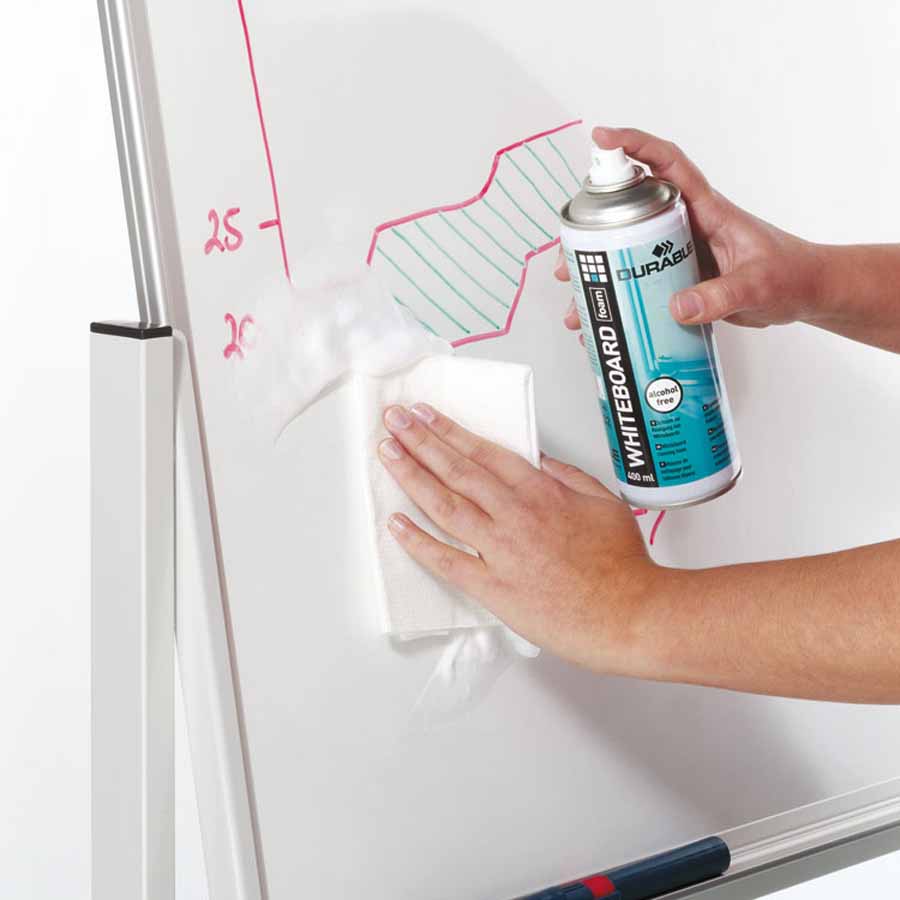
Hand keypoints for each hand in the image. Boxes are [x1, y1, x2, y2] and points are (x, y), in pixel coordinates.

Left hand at [377, 403, 657, 673]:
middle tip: (393, 421)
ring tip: (387, 454)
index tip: (424, 415)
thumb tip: (538, 459)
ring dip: (412, 476)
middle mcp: (515, 515)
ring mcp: (501, 550)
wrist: (630, 615)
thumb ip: (567, 476)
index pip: (484, 451)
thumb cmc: (622, 564)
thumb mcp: (603, 502)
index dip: (449, 430)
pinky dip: (419, 542)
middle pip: (457, 469)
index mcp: (541, 491)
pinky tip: (396, 524)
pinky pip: (447, 561)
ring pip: (446, 505)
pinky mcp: (493, 588)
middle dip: (420, 440)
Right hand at [555, 126, 824, 329]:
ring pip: (627, 254)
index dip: (633, 146)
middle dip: (592, 233)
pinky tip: (603, 324)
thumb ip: (721, 295)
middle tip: (566, 260)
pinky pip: (639, 284)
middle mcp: (685, 225)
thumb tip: (676, 306)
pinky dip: (617, 302)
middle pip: (629, 214)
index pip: (666, 164)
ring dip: (597, 275)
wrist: (805, 295)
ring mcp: (679, 253)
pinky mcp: (679, 279)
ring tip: (575, 301)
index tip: (600, 139)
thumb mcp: (759, 285)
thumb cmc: (791, 275)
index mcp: (706, 209)